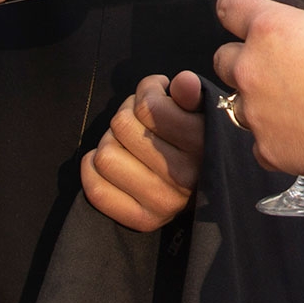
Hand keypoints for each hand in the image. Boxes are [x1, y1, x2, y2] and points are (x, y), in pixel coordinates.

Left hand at [81, 73, 205, 231]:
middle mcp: (184, 177)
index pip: (148, 106)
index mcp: (203, 145)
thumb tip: (183, 81)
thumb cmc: (201, 138)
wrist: (210, 187)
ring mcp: (163, 202)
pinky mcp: (144, 220)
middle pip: (121, 126)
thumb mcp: (203, 109)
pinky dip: (93, 169)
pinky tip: (111, 160)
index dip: (147, 89)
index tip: (156, 91)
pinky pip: (97, 190)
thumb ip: (191, 92)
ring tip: (127, 140)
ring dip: (111, 141)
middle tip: (140, 118)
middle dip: (126, 113)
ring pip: (105, 156)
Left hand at [213, 0, 303, 176]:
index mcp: (271, 30)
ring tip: (290, 97)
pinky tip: (300, 129)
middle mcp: (253, 70)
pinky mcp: (266, 148)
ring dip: (256, 97)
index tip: (242, 9)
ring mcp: (256, 113)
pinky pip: (258, 139)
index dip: (235, 5)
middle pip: (223, 57)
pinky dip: (273, 134)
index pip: (228, 6)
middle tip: (275, 58)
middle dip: (242, 56)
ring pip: (237, 100)